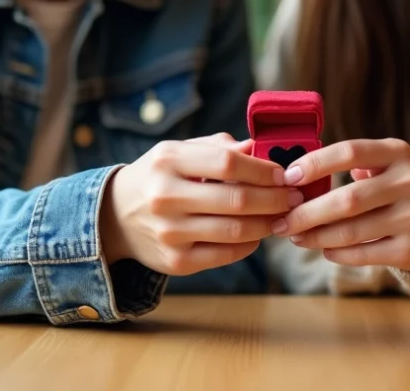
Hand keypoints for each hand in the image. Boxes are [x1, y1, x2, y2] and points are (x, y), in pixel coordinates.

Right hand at [101, 133, 302, 275]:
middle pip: (236, 200)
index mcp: (168, 161)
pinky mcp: (175, 261)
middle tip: (294, 197)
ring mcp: (169, 232)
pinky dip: (249, 244)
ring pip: (234, 231)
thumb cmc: (159, 176)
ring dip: (268, 224)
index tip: (283, 173)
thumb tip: (261, 148)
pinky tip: (258, 233)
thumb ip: (219, 148)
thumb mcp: (179, 152)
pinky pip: (225, 254)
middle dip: (274, 199)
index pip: (227, 163)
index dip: (263, 170)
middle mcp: (165, 196)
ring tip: (282, 215)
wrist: (115, 216)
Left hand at [272, 138, 409, 272]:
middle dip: (307, 212)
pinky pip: (363, 254)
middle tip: (281, 220)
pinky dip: (337, 253)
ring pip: (352, 231)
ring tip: (295, 236)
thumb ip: (347, 163)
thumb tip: (295, 176)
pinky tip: (323, 248)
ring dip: (316, 236)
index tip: (288, 177)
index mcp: (397, 153)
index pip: (350, 151)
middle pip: (348, 199)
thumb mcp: (384, 164)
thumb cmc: (395, 188)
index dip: (316, 163)